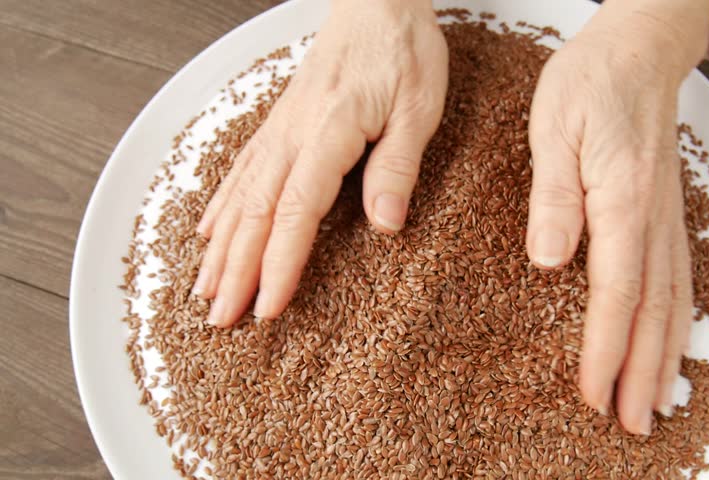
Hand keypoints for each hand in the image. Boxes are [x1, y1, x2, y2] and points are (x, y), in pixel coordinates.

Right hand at [193, 0, 447, 326]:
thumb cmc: (400, 50)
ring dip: (220, 248)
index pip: (296, 212)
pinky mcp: (279, 124)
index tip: (266, 308)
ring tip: (203, 290)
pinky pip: (241, 170)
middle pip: (255, 213)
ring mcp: (279, 130)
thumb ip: (397, 166)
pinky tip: (208, 231)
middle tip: (219, 320)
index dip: (279, 265)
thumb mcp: (418, 108)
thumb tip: (385, 225)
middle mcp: (292, 136)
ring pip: (240, 196)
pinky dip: (221, 206)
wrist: (375, 3)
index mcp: (328, 134)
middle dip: (235, 272)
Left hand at [526, 12, 704, 433]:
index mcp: (622, 202)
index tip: (594, 393)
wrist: (638, 52)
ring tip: (657, 401)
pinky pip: (678, 276)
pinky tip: (672, 342)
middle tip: (631, 422)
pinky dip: (678, 320)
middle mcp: (653, 218)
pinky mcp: (664, 213)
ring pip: (673, 299)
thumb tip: (549, 257)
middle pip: (652, 310)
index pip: (615, 293)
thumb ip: (554, 195)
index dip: (605, 349)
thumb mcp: (554, 128)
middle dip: (640, 371)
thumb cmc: (592, 82)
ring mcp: (665, 217)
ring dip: (665, 355)